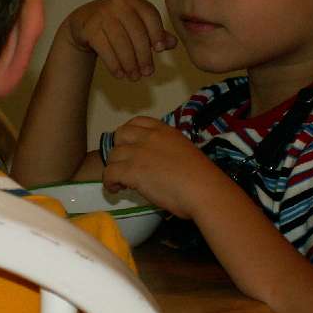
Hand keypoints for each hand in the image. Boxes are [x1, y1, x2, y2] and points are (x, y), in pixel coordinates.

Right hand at [63, 0, 176, 80]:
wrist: (84, 21)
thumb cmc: (117, 24)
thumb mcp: (137, 25)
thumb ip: (156, 33)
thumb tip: (172, 43)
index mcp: (135, 2)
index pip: (150, 16)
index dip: (157, 33)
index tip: (160, 50)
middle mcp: (119, 5)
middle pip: (136, 32)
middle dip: (143, 56)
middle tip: (147, 73)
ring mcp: (102, 15)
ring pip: (120, 42)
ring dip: (129, 63)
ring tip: (134, 77)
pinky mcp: (89, 28)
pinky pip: (104, 48)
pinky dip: (113, 64)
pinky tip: (120, 75)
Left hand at [102, 116, 219, 217]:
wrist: (203, 190)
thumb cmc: (201, 177)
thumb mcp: (184, 152)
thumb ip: (168, 151)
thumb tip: (159, 163)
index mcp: (165, 131)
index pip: (138, 122)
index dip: (129, 134)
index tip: (130, 146)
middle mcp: (149, 137)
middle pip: (120, 135)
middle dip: (119, 149)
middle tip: (125, 164)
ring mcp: (139, 152)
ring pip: (112, 156)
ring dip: (114, 168)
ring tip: (121, 182)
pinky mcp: (132, 170)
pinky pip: (109, 173)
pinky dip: (109, 182)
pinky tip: (116, 189)